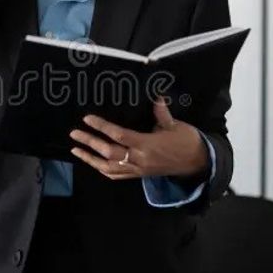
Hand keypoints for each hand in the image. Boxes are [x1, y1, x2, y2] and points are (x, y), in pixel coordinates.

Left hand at [69, 97, 208, 180]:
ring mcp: (138, 169)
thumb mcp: (175, 125)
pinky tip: (93, 163)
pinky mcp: (139, 175)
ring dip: (90, 159)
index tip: (88, 119)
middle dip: (89, 142)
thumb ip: (161, 113)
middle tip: (74, 133)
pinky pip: (117, 175)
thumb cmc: (186, 141)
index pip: (119, 135)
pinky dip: (102, 170)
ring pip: (108, 167)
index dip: (101, 126)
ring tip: (76, 150)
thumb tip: (155, 97)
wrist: (197, 163)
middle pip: (108, 152)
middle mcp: (139, 159)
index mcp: (147, 144)